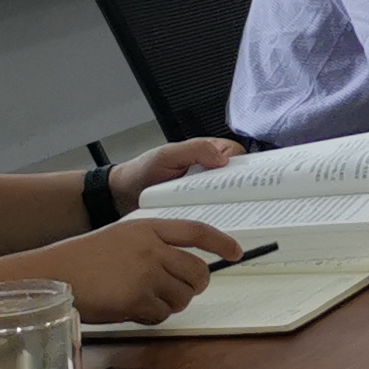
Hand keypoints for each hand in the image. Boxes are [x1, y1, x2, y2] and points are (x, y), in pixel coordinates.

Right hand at [40, 216, 237, 324]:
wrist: (51, 275)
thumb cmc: (80, 261)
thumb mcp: (120, 240)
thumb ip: (152, 247)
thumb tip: (183, 269)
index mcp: (147, 228)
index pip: (196, 231)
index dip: (221, 242)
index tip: (236, 252)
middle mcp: (152, 248)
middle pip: (197, 271)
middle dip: (194, 286)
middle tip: (178, 291)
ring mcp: (146, 273)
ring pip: (183, 296)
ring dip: (170, 304)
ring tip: (143, 299)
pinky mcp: (138, 298)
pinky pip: (161, 314)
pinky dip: (150, 316)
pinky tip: (130, 309)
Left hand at [108, 136, 239, 213]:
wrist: (122, 195)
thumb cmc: (142, 170)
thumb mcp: (167, 155)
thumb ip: (195, 150)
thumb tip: (222, 158)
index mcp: (206, 152)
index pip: (236, 154)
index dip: (244, 163)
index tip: (247, 176)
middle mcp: (209, 170)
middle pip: (236, 175)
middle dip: (241, 185)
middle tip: (242, 195)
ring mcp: (204, 190)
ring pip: (228, 195)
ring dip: (230, 201)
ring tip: (231, 208)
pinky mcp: (198, 207)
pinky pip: (214, 210)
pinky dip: (217, 214)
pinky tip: (216, 218)